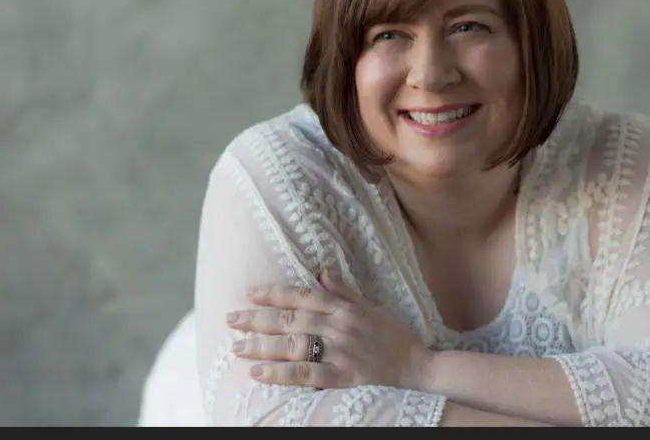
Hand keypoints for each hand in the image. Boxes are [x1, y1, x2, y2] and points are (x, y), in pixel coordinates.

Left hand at [226, 270, 434, 389]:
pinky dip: (281, 373)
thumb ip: (343, 291)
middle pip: (290, 320)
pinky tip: (259, 373)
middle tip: (231, 319)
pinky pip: (306, 374)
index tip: (249, 292)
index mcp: (344, 308)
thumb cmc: (394, 336)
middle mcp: (339, 326)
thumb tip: (321, 272)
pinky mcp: (344, 376)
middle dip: (257, 319)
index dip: (273, 293)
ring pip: (293, 345)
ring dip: (262, 346)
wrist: (419, 366)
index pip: (301, 296)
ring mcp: (340, 351)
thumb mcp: (371, 306)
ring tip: (237, 347)